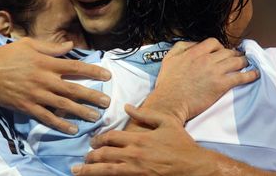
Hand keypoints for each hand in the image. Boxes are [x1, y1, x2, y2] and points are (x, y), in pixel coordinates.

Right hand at [0, 37, 110, 133]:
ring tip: (95, 117)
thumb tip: (70, 45)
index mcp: (46, 63)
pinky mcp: (27, 107)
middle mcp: (44, 79)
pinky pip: (47, 117)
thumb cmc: (6, 55)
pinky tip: (72, 129)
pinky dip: (60, 124)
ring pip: (64, 106)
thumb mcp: (29, 44)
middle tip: (106, 102)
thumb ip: (51, 46)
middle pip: (73, 89)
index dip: (93, 71)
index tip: (107, 75)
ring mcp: (36, 95)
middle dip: (92, 96)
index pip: (75, 67)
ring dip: (81, 112)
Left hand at [72, 106, 210, 175]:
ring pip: (106, 170)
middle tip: (82, 160)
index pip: (110, 138)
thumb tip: (127, 107)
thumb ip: (145, 114)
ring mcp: (135, 170)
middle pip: (104, 155)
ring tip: (79, 172)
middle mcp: (133, 155)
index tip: (92, 143)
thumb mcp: (166, 123)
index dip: (98, 140)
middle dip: (90, 157)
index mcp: (138, 139)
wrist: (196, 167)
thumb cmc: (182, 144)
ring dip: (90, 171)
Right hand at [144, 38, 258, 122]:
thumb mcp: (168, 59)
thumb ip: (180, 47)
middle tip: (237, 58)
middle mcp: (206, 59)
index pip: (213, 43)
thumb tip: (193, 44)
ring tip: (247, 64)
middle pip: (227, 51)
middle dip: (234, 54)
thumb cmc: (167, 83)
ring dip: (244, 62)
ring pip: (236, 61)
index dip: (220, 46)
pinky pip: (241, 77)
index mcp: (194, 52)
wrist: (170, 102)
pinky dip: (250, 74)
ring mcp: (215, 72)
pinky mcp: (221, 85)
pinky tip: (255, 74)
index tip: (221, 52)